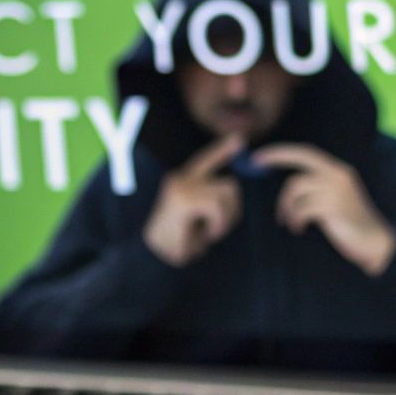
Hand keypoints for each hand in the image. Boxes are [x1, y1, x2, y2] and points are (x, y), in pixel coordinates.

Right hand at [143, 133, 244, 266]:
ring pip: (227, 196)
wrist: (156, 257)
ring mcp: (182, 187)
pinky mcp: (184, 199)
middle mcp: (180, 179)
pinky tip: (207, 236)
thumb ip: (210, 200)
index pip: (205, 160)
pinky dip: (218, 225)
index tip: (239, 138)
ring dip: (225, 220)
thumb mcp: (196, 216)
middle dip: (233, 209)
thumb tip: (232, 188)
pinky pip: (218, 208)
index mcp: (181, 181)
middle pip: (229, 184)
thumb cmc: (178, 241)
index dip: (222, 150)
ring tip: (210, 233)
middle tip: (217, 228)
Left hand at [253, 143, 395, 275]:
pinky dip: (294, 219)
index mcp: (337, 171)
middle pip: (300, 157)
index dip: (281, 151)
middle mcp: (337, 174)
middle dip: (275, 156)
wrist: (374, 242)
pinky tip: (299, 228)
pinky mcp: (333, 206)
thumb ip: (316, 188)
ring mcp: (336, 189)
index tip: (259, 155)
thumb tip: (288, 187)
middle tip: (255, 163)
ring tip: (290, 222)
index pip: (306, 152)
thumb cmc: (349, 223)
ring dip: (286, 207)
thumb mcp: (333, 199)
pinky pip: (300, 208)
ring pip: (295, 187)